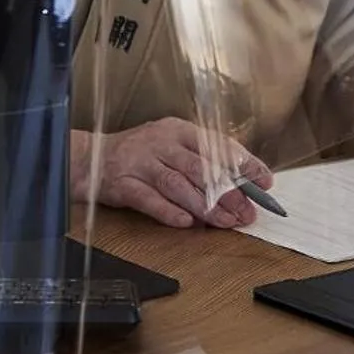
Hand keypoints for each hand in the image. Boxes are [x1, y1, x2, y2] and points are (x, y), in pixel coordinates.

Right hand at [71, 119, 275, 229]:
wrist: (88, 158)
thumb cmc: (139, 154)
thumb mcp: (171, 147)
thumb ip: (201, 161)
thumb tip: (243, 181)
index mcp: (178, 130)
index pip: (218, 145)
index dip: (244, 164)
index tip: (265, 181)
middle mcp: (160, 142)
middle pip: (200, 168)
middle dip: (228, 193)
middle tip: (247, 212)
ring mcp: (140, 162)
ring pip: (178, 185)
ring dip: (205, 206)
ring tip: (226, 222)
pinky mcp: (122, 183)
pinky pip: (149, 199)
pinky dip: (169, 212)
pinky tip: (186, 223)